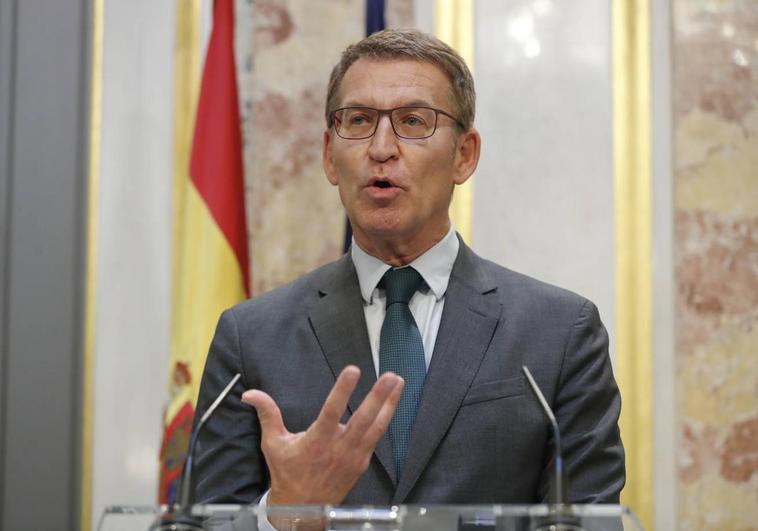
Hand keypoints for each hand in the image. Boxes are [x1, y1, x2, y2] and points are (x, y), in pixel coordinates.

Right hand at [241, 366, 403, 505]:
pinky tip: (392, 403)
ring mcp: (353, 456)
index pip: (332, 410)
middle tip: (389, 376)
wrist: (302, 509)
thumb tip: (250, 393)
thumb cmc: (287, 473)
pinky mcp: (361, 462)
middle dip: (378, 396)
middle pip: (363, 419)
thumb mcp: (273, 443)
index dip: (343, 390)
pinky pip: (376, 437)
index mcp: (317, 441)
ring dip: (389, 404)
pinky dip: (385, 419)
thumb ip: (267, 414)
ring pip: (376, 427)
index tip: (353, 371)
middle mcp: (338, 448)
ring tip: (398, 382)